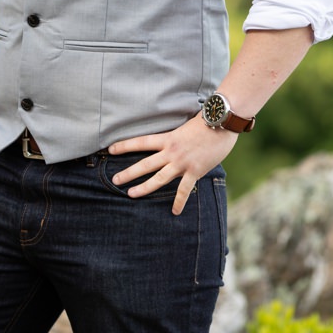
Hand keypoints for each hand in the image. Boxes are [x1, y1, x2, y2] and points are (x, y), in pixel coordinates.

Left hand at [108, 116, 236, 214]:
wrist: (223, 124)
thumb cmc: (204, 122)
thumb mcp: (182, 125)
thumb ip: (173, 135)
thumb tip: (166, 138)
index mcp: (166, 138)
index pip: (140, 142)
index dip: (124, 146)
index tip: (110, 150)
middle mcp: (171, 152)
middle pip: (145, 164)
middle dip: (128, 173)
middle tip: (114, 180)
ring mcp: (182, 163)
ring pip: (159, 178)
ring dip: (144, 187)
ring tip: (131, 194)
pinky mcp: (195, 171)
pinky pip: (184, 189)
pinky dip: (179, 201)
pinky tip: (174, 211)